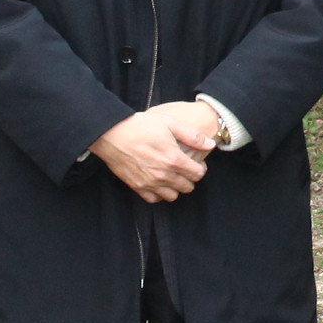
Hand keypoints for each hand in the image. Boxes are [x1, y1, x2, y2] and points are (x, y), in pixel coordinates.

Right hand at [91, 102, 218, 202]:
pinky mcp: (137, 187)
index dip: (200, 169)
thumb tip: (210, 145)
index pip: (198, 174)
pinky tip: (158, 182)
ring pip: (172, 196)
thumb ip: (193, 136)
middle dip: (189, 178)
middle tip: (184, 169)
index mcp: (174, 159)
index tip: (196, 163)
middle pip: (187, 187)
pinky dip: (158, 193)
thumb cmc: (141, 125)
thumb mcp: (170, 123)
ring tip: (171, 176)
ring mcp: (149, 183)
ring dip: (175, 188)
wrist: (112, 133)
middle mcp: (163, 175)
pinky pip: (154, 199)